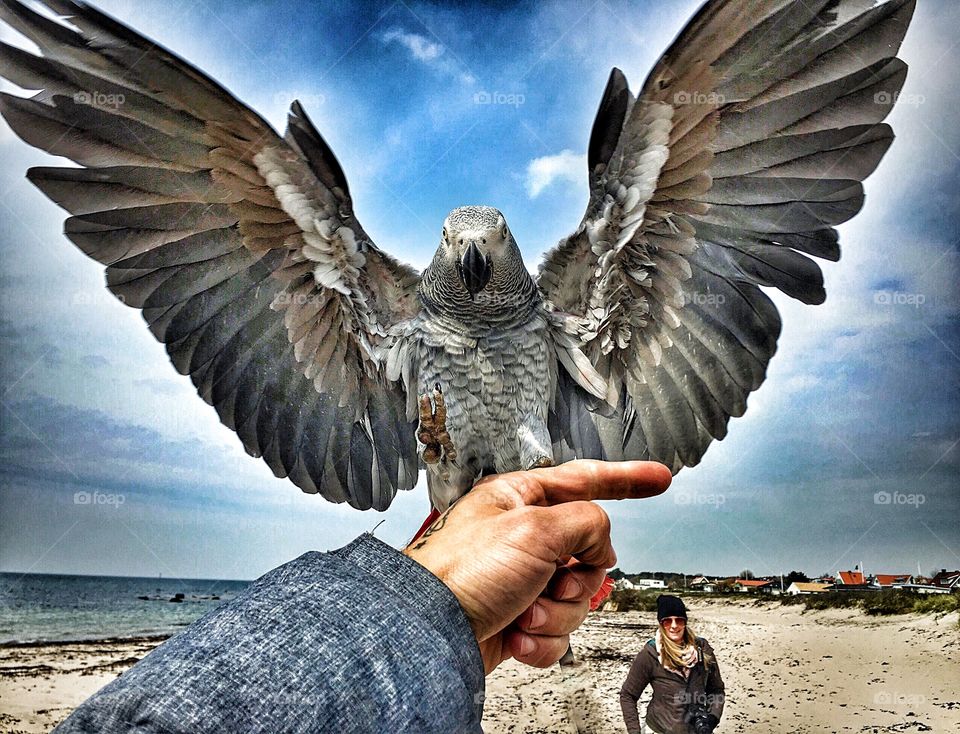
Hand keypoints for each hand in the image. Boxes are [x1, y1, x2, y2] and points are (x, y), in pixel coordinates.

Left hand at [403, 459, 670, 672]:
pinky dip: (541, 639)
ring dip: (556, 613)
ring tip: (524, 612)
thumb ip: (586, 523)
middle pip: (588, 552)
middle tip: (552, 582)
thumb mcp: (536, 529)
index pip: (585, 480)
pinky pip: (556, 630)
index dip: (627, 480)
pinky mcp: (516, 616)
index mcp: (519, 498)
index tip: (659, 479)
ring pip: (575, 597)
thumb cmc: (462, 572)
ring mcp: (519, 578)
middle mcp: (521, 535)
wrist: (428, 633)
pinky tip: (515, 635)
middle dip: (577, 579)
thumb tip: (600, 544)